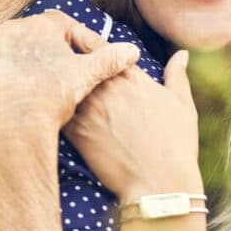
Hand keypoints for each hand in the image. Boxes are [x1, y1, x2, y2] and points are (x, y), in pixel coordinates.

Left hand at [0, 9, 139, 132]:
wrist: (13, 119)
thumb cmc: (52, 95)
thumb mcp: (87, 76)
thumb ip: (109, 59)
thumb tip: (132, 51)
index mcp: (40, 25)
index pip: (60, 25)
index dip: (72, 41)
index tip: (77, 58)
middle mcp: (10, 28)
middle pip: (29, 37)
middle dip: (39, 52)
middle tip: (48, 77)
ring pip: (2, 50)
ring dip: (11, 64)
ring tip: (22, 87)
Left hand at [62, 46, 201, 201]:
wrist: (159, 184)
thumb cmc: (175, 145)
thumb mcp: (182, 106)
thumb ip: (177, 76)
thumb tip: (182, 54)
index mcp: (130, 77)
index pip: (100, 47)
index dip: (88, 46)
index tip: (84, 52)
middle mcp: (106, 87)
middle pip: (76, 61)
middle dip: (67, 60)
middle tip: (58, 61)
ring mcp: (89, 108)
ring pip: (62, 84)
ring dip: (56, 82)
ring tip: (48, 83)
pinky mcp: (76, 131)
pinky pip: (55, 110)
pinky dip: (51, 107)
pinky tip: (49, 110)